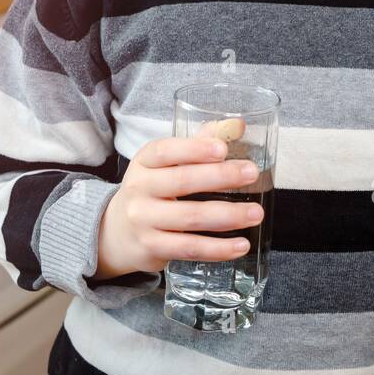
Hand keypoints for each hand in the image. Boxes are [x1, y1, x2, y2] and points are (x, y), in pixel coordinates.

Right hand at [91, 118, 262, 279]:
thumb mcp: (167, 164)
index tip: (223, 148)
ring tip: (256, 213)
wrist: (117, 232)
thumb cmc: (153, 190)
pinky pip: (189, 248)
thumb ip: (200, 144)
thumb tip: (237, 125)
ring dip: (228, 216)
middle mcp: (140, 189)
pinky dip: (218, 249)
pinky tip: (241, 245)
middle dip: (221, 176)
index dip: (195, 148)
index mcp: (145, 162)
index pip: (166, 151)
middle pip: (182, 181)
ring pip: (190, 217)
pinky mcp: (152, 248)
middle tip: (252, 174)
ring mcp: (143, 221)